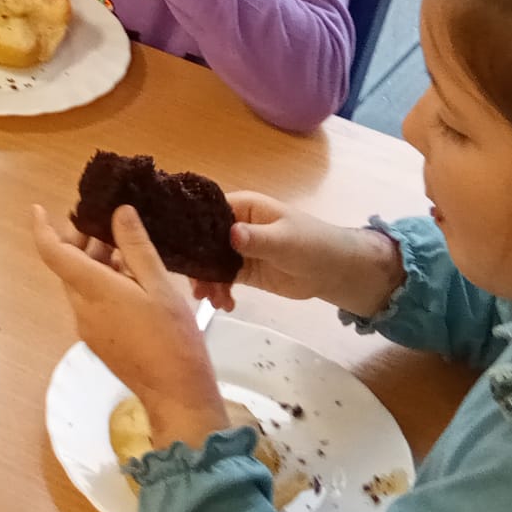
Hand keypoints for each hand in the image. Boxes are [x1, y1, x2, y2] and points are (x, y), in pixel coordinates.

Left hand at [32, 203, 226, 449]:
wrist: (176, 394)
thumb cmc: (173, 338)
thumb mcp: (161, 286)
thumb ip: (137, 247)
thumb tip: (119, 212)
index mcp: (92, 290)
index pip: (53, 253)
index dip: (42, 227)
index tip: (38, 208)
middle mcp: (81, 307)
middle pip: (68, 265)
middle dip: (81, 240)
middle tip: (106, 220)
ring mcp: (88, 327)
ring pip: (81, 283)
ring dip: (95, 261)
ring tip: (126, 245)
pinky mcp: (99, 339)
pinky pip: (92, 302)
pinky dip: (103, 282)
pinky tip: (132, 277)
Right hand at [194, 192, 406, 317]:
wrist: (334, 271)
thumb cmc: (312, 244)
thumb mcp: (285, 241)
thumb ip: (257, 239)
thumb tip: (231, 234)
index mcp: (242, 207)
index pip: (207, 212)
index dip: (189, 226)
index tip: (177, 247)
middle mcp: (234, 226)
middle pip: (202, 241)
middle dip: (196, 263)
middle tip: (196, 287)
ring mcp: (237, 249)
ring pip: (209, 263)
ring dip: (207, 282)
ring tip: (213, 301)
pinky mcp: (243, 270)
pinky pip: (222, 279)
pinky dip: (220, 291)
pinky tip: (225, 304)